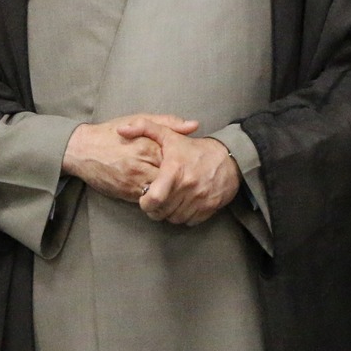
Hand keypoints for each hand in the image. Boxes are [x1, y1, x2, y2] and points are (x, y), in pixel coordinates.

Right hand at [61, 117, 183, 202]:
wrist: (82, 150)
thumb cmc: (110, 133)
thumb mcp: (138, 120)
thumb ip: (168, 123)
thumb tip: (194, 126)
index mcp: (148, 145)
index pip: (178, 158)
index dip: (187, 162)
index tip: (191, 162)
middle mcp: (142, 164)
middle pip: (173, 177)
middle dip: (182, 178)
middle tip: (190, 177)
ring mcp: (134, 181)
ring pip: (163, 191)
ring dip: (171, 190)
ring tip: (178, 186)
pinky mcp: (127, 193)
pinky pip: (150, 199)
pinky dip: (158, 197)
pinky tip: (161, 191)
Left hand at [121, 116, 241, 225]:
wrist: (229, 158)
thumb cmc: (194, 148)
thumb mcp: (168, 135)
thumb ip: (143, 128)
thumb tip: (121, 130)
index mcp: (175, 170)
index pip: (155, 198)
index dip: (145, 202)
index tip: (144, 197)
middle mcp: (188, 187)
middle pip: (162, 212)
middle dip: (154, 209)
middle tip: (154, 200)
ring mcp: (200, 199)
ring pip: (175, 218)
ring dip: (168, 213)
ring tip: (167, 202)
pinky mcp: (209, 208)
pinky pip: (189, 221)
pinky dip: (183, 216)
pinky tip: (181, 204)